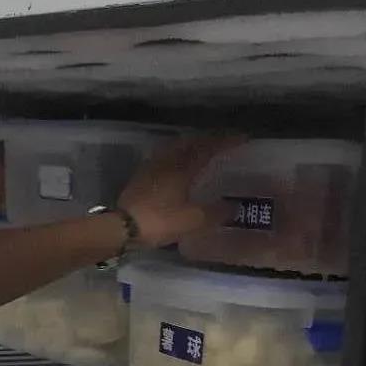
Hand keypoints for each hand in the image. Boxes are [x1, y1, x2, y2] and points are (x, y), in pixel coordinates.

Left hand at [118, 136, 243, 247]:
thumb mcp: (193, 221)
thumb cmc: (160, 221)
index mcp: (183, 167)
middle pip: (191, 142)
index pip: (208, 148)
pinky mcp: (142, 174)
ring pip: (176, 146)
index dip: (226, 141)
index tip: (242, 138)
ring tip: (204, 149)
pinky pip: (166, 155)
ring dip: (192, 144)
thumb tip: (233, 206)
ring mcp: (152, 165)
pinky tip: (180, 163)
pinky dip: (179, 153)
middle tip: (224, 142)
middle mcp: (168, 160)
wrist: (122, 227)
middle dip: (209, 139)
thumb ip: (216, 213)